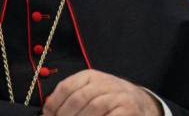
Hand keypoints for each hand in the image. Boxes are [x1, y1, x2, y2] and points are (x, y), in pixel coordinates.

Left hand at [42, 69, 160, 115]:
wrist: (141, 104)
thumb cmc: (109, 101)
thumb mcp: (91, 92)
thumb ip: (71, 98)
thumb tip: (47, 113)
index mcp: (91, 76)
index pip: (67, 86)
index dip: (54, 104)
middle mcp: (105, 82)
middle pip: (79, 97)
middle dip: (65, 115)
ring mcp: (119, 96)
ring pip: (94, 107)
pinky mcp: (129, 110)